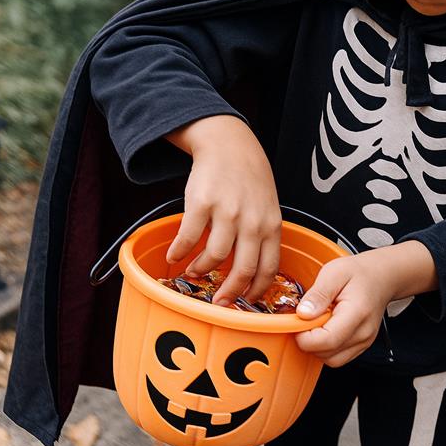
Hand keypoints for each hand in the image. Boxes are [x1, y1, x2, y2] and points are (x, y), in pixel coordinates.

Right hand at [163, 115, 281, 305]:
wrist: (229, 143)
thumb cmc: (249, 177)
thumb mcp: (267, 206)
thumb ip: (262, 235)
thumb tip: (250, 271)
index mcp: (271, 224)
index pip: (268, 268)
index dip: (256, 290)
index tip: (246, 302)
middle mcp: (252, 221)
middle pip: (243, 269)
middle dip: (230, 292)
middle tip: (219, 301)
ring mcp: (227, 212)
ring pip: (215, 257)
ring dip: (201, 270)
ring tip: (194, 271)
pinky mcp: (202, 203)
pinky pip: (189, 237)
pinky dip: (180, 252)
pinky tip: (175, 256)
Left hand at [295, 241, 437, 366]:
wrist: (381, 277)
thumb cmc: (358, 273)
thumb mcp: (334, 272)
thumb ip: (318, 294)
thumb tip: (303, 314)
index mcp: (357, 313)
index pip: (327, 340)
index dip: (305, 337)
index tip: (297, 322)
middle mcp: (363, 333)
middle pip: (327, 353)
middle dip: (309, 341)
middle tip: (307, 319)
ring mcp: (364, 342)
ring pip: (331, 360)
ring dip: (317, 346)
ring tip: (318, 322)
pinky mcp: (361, 346)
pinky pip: (338, 357)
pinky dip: (326, 348)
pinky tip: (325, 328)